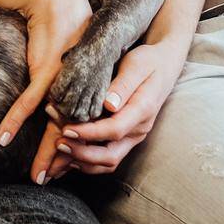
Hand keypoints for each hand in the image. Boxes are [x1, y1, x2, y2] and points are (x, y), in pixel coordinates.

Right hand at [0, 0, 91, 183]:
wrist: (56, 3)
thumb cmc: (63, 32)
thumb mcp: (70, 66)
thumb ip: (69, 88)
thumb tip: (59, 107)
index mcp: (90, 92)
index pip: (82, 130)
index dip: (71, 153)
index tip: (60, 173)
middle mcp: (81, 91)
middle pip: (71, 135)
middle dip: (59, 162)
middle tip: (47, 184)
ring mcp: (65, 84)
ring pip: (54, 127)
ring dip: (43, 153)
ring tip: (35, 177)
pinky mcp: (46, 73)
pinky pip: (29, 103)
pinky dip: (14, 119)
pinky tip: (2, 137)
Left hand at [44, 43, 182, 180]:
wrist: (165, 64)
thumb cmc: (149, 61)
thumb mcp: (137, 65)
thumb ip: (123, 85)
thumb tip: (109, 105)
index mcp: (142, 110)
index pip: (114, 130)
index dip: (88, 134)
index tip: (66, 130)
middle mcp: (139, 129)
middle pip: (111, 156)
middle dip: (82, 154)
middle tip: (58, 143)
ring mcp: (134, 136)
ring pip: (108, 161)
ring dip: (82, 159)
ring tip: (59, 146)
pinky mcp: (127, 137)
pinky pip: (108, 156)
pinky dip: (87, 158)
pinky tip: (70, 149)